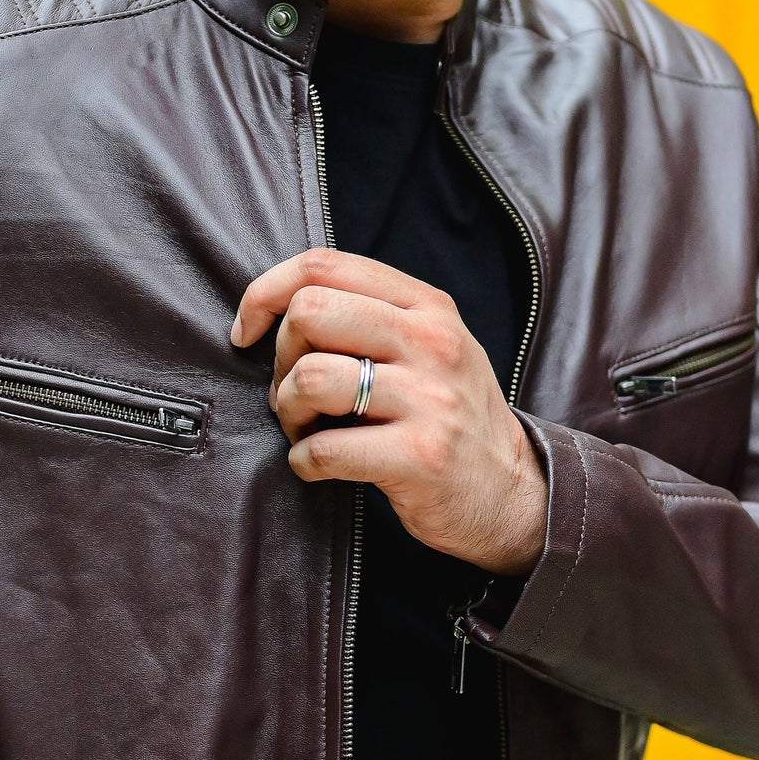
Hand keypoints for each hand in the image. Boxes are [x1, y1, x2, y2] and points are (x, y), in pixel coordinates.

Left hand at [232, 250, 547, 576]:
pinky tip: (319, 467)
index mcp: (426, 306)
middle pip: (309, 313)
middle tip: (293, 395)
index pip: (323, 265)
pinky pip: (324, 449)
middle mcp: (432, 341)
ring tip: (307, 431)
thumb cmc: (449, 421)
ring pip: (310, 378)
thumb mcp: (426, 350)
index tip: (246, 332)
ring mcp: (429, 398)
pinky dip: (303, 462)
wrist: (512, 494)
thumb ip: (369, 317)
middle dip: (279, 359)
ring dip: (288, 412)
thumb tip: (279, 308)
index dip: (265, 293)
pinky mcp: (421, 455)